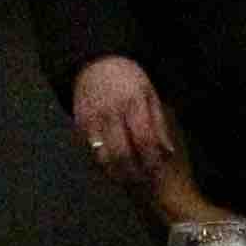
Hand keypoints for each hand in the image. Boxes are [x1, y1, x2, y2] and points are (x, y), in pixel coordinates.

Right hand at [71, 56, 177, 189]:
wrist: (94, 64)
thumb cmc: (128, 79)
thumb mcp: (149, 94)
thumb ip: (158, 123)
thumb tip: (167, 152)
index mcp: (132, 103)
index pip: (144, 140)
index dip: (152, 160)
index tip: (157, 172)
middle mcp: (110, 112)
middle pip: (122, 153)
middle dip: (134, 173)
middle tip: (143, 182)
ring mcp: (91, 120)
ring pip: (103, 158)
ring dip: (117, 173)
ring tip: (129, 178)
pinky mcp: (78, 126)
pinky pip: (90, 152)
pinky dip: (102, 164)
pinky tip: (113, 167)